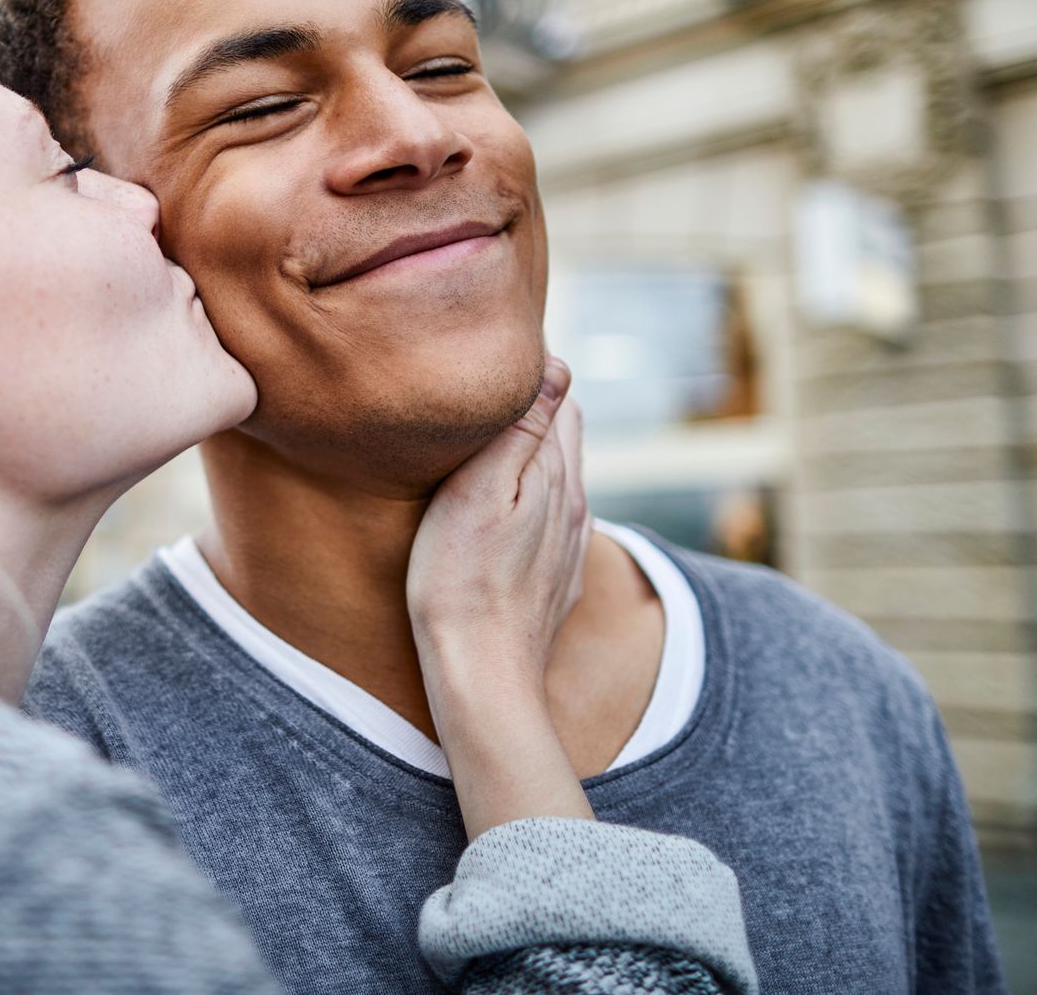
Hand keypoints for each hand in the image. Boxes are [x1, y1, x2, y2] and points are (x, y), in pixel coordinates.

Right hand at [406, 356, 591, 681]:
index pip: (559, 395)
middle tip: (486, 390)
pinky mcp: (557, 578)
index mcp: (558, 476)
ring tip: (491, 440)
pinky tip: (506, 508)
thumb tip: (556, 363)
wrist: (482, 678)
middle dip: (535, 406)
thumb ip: (521, 429)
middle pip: (564, 433)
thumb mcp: (479, 491)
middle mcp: (576, 506)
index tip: (489, 358)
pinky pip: (553, 520)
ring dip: (534, 454)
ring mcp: (570, 546)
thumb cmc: (460, 582)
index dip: (529, 370)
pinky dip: (533, 497)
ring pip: (560, 478)